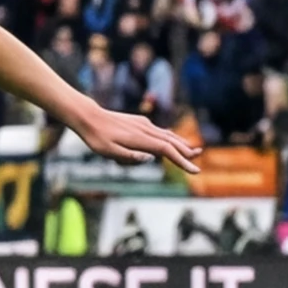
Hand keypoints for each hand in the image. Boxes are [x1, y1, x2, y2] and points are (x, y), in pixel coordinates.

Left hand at [63, 104, 199, 173]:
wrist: (88, 116)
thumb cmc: (97, 137)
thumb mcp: (109, 152)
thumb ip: (130, 157)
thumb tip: (150, 159)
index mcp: (139, 139)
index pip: (167, 150)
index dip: (182, 161)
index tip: (194, 170)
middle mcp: (145, 129)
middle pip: (171, 141)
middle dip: (186, 151)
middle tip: (199, 159)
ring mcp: (143, 124)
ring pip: (167, 135)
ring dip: (180, 143)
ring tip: (193, 150)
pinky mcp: (139, 122)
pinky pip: (159, 131)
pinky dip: (170, 137)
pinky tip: (173, 139)